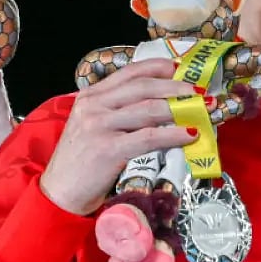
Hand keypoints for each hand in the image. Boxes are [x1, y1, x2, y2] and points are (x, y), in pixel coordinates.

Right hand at [41, 58, 197, 215]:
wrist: (59, 194)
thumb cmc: (82, 162)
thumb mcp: (94, 126)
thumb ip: (119, 111)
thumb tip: (162, 104)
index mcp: (90, 96)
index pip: (130, 72)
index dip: (159, 67)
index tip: (182, 68)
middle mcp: (93, 106)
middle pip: (144, 86)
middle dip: (176, 87)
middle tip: (199, 91)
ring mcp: (99, 126)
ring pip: (149, 109)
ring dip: (181, 109)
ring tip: (201, 111)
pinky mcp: (108, 149)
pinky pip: (149, 137)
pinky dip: (173, 134)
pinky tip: (189, 135)